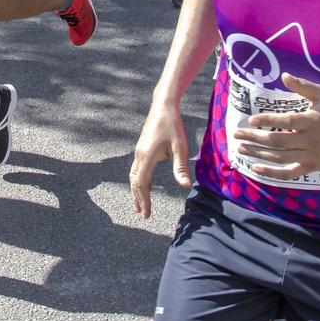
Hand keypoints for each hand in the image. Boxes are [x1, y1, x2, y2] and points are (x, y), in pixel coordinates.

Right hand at [128, 103, 194, 219]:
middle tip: (143, 214)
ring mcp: (139, 152)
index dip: (143, 200)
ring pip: (134, 176)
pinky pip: (137, 169)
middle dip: (138, 199)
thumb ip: (180, 167)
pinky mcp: (142, 148)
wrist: (163, 106)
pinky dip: (138, 181)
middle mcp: (139, 155)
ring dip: (136, 191)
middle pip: (135, 182)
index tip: (147, 213)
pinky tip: (144, 186)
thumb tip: (185, 186)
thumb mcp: (180, 147)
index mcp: (147, 156)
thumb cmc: (173, 125)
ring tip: (139, 204)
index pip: (141, 184)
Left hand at [229, 74, 319, 179]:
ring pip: (280, 157)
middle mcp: (310, 140)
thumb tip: (284, 76)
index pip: (286, 121)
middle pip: (278, 141)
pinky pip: (289, 173)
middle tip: (237, 134)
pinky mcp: (310, 167)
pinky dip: (271, 172)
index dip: (267, 121)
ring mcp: (309, 156)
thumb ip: (303, 86)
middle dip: (255, 138)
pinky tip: (255, 167)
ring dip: (258, 153)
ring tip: (240, 148)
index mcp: (311, 121)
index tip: (251, 120)